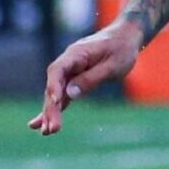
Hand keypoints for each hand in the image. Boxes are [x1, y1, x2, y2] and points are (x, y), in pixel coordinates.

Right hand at [29, 18, 144, 134]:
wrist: (127, 36)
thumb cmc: (122, 49)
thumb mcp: (112, 66)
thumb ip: (91, 79)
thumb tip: (70, 94)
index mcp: (76, 54)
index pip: (57, 70)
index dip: (53, 87)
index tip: (54, 103)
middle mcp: (69, 62)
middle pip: (54, 86)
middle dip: (51, 108)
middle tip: (50, 129)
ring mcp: (70, 71)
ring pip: (56, 93)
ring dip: (51, 112)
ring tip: (46, 132)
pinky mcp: (75, 79)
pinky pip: (62, 96)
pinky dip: (54, 109)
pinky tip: (41, 124)